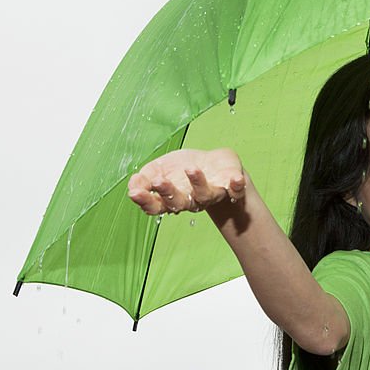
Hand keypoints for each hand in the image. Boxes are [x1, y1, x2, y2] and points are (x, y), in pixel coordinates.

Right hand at [127, 148, 245, 214]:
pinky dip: (236, 186)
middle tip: (159, 181)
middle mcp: (191, 200)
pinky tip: (236, 179)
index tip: (135, 192)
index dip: (145, 201)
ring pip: (205, 196)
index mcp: (171, 198)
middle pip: (179, 203)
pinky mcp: (231, 187)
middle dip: (169, 193)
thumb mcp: (157, 170)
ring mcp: (212, 194)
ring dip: (198, 183)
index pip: (156, 206)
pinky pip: (236, 191)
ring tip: (191, 169)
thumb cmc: (181, 169)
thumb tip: (132, 186)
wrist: (213, 163)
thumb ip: (143, 179)